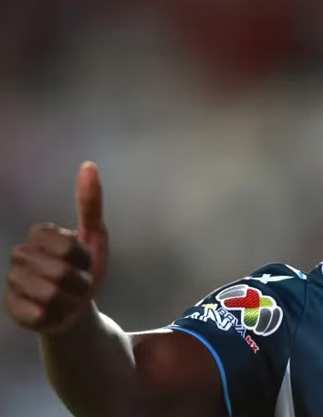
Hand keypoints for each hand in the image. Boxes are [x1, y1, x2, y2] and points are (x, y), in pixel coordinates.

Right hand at [4, 162, 108, 332]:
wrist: (76, 307)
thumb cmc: (84, 269)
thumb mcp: (94, 236)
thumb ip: (90, 202)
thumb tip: (89, 164)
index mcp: (38, 234)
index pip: (69, 246)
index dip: (85, 258)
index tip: (84, 261)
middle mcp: (19, 255)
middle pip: (61, 272)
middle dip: (81, 283)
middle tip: (77, 283)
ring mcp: (12, 283)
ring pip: (51, 295)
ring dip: (71, 301)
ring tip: (68, 298)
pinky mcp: (12, 310)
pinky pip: (41, 315)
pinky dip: (57, 316)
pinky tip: (55, 312)